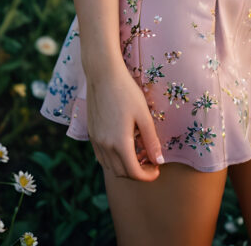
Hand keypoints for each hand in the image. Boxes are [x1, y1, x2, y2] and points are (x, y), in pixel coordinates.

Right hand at [86, 65, 164, 180]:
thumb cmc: (126, 91)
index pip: (134, 173)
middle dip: (137, 172)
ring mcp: (96, 140)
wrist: (103, 73)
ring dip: (124, 167)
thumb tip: (159, 161)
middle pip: (122, 173)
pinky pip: (102, 156)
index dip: (147, 176)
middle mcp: (105, 146)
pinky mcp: (91, 133)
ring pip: (110, 166)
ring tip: (138, 154)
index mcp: (120, 143)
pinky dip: (113, 159)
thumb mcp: (143, 115)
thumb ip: (151, 140)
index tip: (157, 169)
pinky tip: (123, 146)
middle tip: (150, 161)